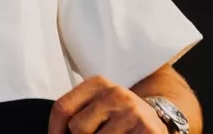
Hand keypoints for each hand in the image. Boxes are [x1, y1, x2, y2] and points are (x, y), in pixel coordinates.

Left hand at [48, 75, 166, 133]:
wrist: (158, 118)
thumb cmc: (118, 115)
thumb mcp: (96, 105)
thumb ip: (76, 114)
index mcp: (97, 83)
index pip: (63, 108)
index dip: (55, 129)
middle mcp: (116, 94)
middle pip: (78, 128)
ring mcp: (133, 112)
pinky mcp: (148, 130)